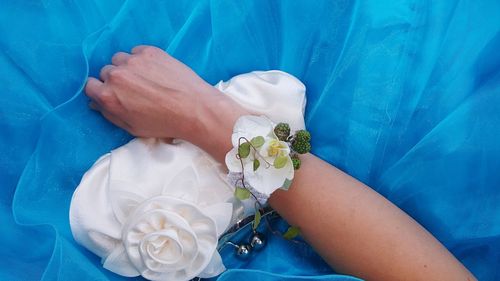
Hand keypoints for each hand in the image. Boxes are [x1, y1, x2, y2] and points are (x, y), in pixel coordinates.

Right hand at [85, 45, 247, 161]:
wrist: (194, 108)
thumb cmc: (164, 123)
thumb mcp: (132, 127)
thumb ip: (110, 114)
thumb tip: (96, 103)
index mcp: (109, 96)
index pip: (90, 85)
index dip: (101, 90)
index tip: (112, 93)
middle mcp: (116, 75)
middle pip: (106, 72)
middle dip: (116, 80)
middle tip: (134, 89)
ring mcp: (133, 61)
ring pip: (120, 59)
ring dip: (128, 67)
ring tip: (146, 79)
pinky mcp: (149, 51)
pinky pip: (137, 51)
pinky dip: (142, 59)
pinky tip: (155, 71)